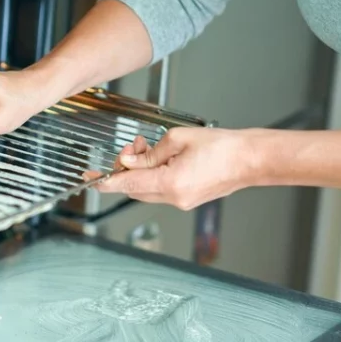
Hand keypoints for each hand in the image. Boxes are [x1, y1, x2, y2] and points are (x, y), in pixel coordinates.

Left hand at [85, 127, 258, 209]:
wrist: (251, 159)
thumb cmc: (223, 147)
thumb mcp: (178, 139)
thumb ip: (149, 153)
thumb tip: (129, 161)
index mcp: (170, 183)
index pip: (126, 184)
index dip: (104, 181)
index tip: (89, 179)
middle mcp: (174, 198)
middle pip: (133, 188)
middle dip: (126, 168)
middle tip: (132, 148)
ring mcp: (182, 202)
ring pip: (145, 189)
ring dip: (140, 170)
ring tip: (149, 148)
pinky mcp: (188, 200)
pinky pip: (160, 190)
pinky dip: (153, 175)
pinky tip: (160, 159)